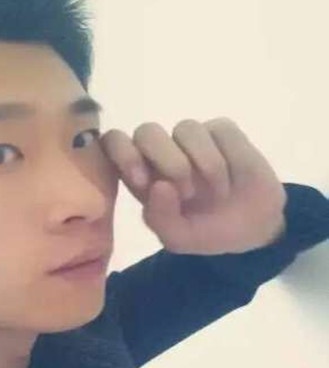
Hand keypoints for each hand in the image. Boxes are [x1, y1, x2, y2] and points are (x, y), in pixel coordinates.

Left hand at [99, 118, 287, 254]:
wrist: (253, 230)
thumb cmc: (205, 232)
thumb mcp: (179, 238)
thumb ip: (161, 219)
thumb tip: (159, 186)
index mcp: (141, 174)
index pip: (114, 144)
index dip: (122, 154)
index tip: (141, 179)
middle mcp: (162, 151)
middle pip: (147, 131)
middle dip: (166, 159)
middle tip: (187, 192)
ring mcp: (191, 139)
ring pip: (186, 129)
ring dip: (205, 163)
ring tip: (218, 193)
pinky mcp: (222, 132)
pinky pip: (219, 130)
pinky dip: (229, 156)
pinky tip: (233, 178)